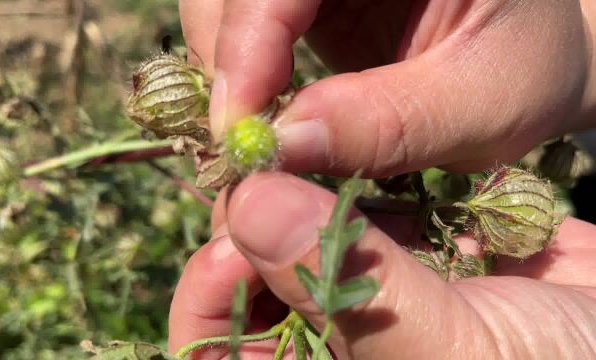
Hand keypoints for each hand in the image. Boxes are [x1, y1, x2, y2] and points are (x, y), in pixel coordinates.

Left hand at [168, 173, 595, 358]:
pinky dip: (344, 182)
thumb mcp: (450, 352)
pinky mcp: (402, 251)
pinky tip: (346, 158)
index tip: (230, 245)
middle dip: (249, 238)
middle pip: (252, 287)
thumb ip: (347, 287)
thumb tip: (251, 205)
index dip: (209, 302)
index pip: (220, 353)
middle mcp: (332, 344)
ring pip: (295, 241)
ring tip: (298, 163)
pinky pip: (352, 212)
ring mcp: (366, 295)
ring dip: (292, 200)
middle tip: (263, 185)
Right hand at [181, 0, 595, 175]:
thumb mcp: (481, 104)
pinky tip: (266, 117)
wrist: (527, 60)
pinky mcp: (302, 1)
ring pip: (224, 6)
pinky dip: (239, 80)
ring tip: (260, 136)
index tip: (241, 129)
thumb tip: (282, 147)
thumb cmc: (522, 71)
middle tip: (245, 143)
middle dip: (227, 60)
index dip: (248, 39)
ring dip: (225, 74)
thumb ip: (388, 125)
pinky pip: (240, 31)